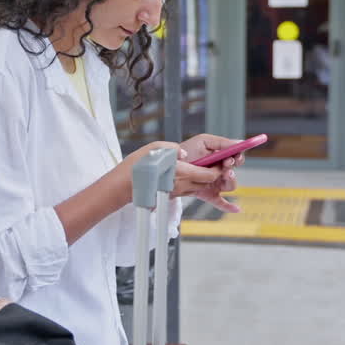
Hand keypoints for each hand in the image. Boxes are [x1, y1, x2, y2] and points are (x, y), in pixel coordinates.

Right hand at [118, 139, 241, 213]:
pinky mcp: (171, 195)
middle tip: (217, 163)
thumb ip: (173, 149)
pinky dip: (194, 184)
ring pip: (199, 188)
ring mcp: (177, 192)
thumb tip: (183, 153)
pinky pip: (189, 191)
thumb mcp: (155, 149)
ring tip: (206, 168)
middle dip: (215, 175)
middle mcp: (183, 185)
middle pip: (207, 182)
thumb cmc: (137, 165)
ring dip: (205, 180)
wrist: (124, 186)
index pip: (210, 174)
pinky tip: (191, 175)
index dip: (219, 168)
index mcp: (182, 172)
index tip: (220, 160)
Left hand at [177, 134, 245, 212]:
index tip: (235, 155)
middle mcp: (220, 171)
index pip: (236, 158)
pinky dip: (229, 206)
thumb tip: (239, 143)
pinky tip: (236, 209)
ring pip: (230, 185)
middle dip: (232, 167)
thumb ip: (221, 142)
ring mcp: (215, 183)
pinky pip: (221, 202)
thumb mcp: (204, 141)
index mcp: (221, 158)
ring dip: (231, 180)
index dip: (238, 157)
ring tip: (225, 174)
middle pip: (234, 172)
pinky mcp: (209, 194)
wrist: (170, 164)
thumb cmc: (187, 150)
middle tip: (226, 163)